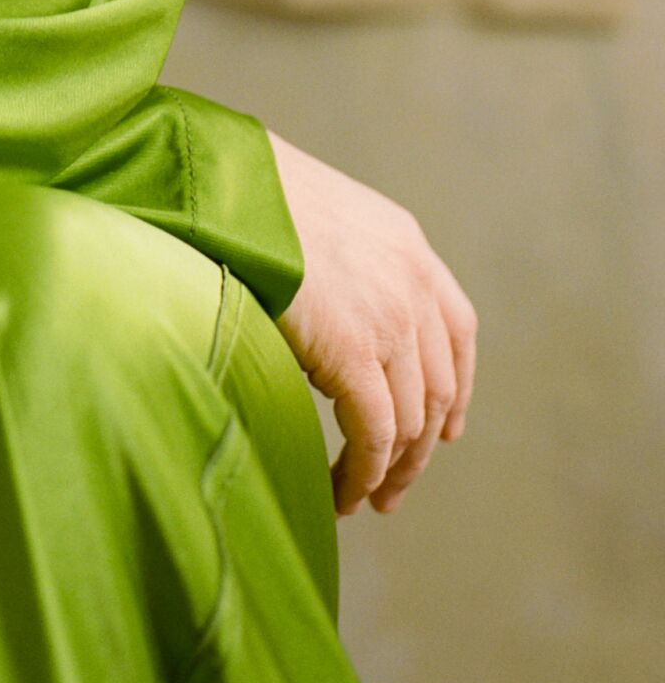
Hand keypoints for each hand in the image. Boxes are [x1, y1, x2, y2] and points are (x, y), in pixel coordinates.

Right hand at [265, 131, 477, 516]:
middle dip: (420, 446)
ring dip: (392, 469)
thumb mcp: (317, 214)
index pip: (458, 330)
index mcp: (407, 244)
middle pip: (436, 385)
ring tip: (367, 498)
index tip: (446, 430)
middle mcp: (414, 284)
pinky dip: (363, 472)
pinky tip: (344, 493)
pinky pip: (373, 434)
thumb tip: (326, 312)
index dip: (455, 388)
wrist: (224, 183)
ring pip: (410, 420)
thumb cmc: (246, 192)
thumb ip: (343, 264)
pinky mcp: (355, 354)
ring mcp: (392, 320)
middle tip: (394, 487)